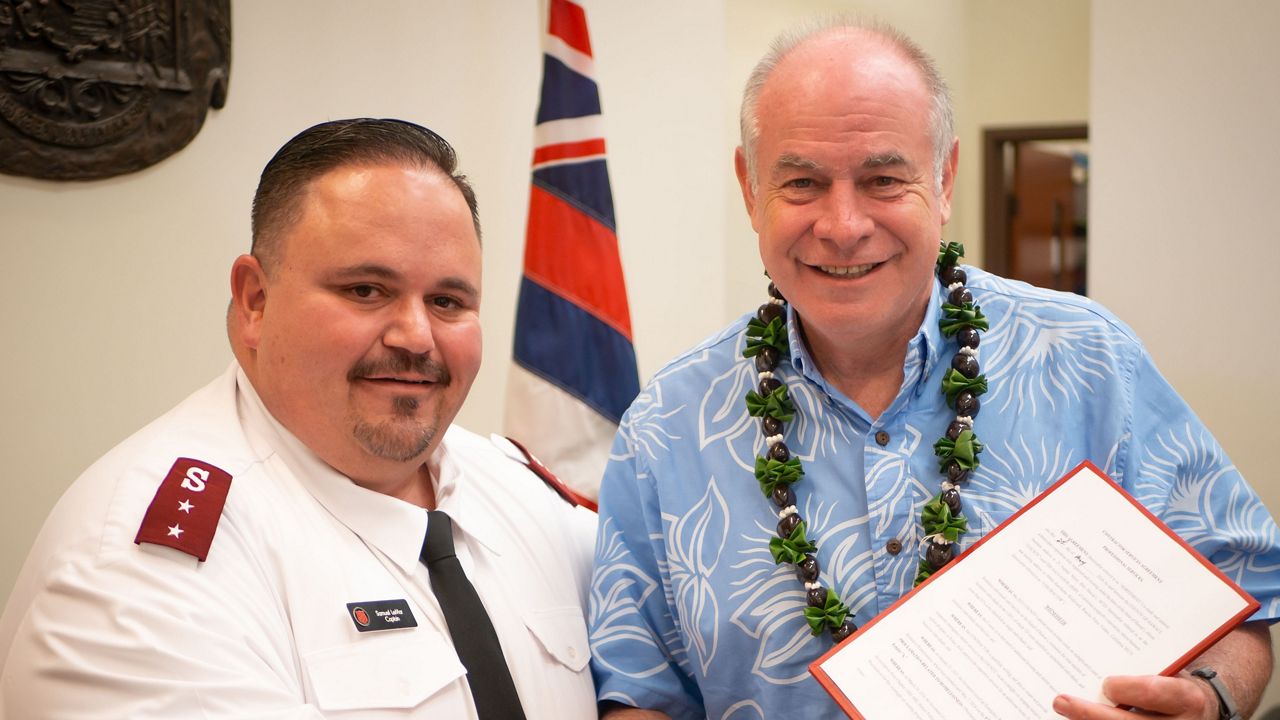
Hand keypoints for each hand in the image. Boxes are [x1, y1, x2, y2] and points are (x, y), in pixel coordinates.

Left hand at [1052, 674, 1216, 718]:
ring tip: (1064, 710)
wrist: (1204, 710)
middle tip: (1061, 702)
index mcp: (1185, 697)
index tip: (1105, 684)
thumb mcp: (1172, 674)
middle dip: (1090, 714)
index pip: (1150, 693)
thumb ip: (1143, 672)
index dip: (1124, 688)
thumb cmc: (1178, 686)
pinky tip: (1079, 718)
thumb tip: (1096, 668)